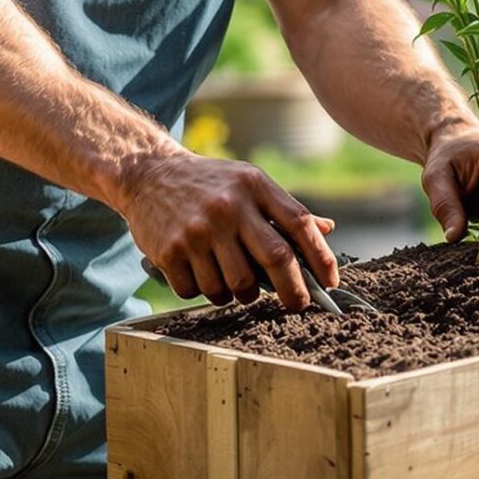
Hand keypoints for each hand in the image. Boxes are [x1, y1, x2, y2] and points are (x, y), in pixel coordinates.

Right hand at [122, 151, 337, 308]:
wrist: (148, 173)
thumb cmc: (209, 183)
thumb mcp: (248, 182)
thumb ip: (283, 208)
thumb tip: (327, 229)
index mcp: (254, 186)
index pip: (300, 224)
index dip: (322, 256)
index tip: (330, 282)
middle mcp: (229, 206)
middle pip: (276, 259)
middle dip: (293, 291)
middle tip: (296, 304)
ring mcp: (198, 230)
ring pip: (236, 286)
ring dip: (240, 294)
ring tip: (233, 279)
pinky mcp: (170, 251)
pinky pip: (199, 292)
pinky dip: (204, 292)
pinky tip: (200, 273)